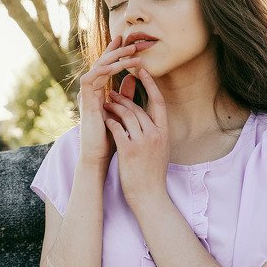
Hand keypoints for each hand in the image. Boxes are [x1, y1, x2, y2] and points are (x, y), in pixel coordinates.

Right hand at [77, 35, 142, 165]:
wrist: (98, 156)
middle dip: (117, 50)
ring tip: (130, 51)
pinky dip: (102, 71)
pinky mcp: (85, 102)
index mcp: (99, 91)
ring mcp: (87, 95)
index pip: (108, 66)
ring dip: (114, 58)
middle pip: (102, 62)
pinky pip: (90, 79)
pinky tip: (115, 66)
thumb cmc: (110, 137)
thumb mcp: (122, 111)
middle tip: (132, 40)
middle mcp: (91, 90)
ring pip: (97, 67)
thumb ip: (125, 95)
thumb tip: (132, 77)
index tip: (129, 40)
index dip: (116, 52)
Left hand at [102, 68, 168, 210]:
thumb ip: (155, 132)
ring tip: (104, 104)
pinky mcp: (129, 150)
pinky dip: (109, 121)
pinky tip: (103, 119)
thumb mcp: (160, 150)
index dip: (150, 84)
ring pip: (126, 115)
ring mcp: (143, 142)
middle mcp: (155, 134)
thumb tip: (150, 118)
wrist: (149, 196)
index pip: (158, 102)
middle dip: (123, 98)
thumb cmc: (152, 174)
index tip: (141, 70)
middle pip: (138, 107)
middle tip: (110, 93)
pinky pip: (117, 128)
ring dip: (113, 107)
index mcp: (164, 132)